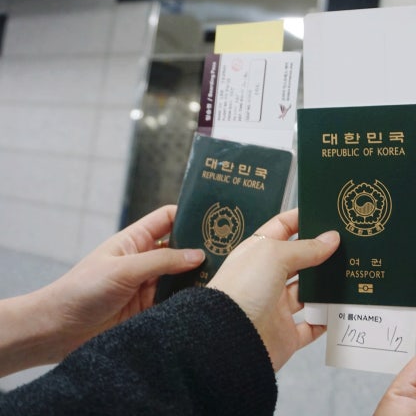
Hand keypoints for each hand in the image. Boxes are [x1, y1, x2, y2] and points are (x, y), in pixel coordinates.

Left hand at [0, 205, 205, 375]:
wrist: (58, 331)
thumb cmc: (81, 291)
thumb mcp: (124, 269)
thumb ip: (163, 261)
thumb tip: (198, 254)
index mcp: (135, 240)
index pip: (168, 218)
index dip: (190, 214)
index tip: (215, 216)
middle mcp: (145, 260)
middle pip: (182, 247)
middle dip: (202, 247)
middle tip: (229, 248)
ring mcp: (149, 285)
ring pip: (183, 276)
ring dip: (198, 276)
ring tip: (224, 275)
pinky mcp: (150, 309)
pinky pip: (177, 300)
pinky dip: (190, 299)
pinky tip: (206, 299)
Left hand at [207, 208, 339, 371]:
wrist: (229, 339)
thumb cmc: (243, 287)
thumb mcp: (274, 255)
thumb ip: (306, 247)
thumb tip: (332, 239)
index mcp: (258, 254)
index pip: (281, 229)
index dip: (301, 219)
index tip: (325, 212)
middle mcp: (267, 278)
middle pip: (300, 261)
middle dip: (321, 253)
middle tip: (348, 243)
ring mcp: (278, 308)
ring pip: (309, 294)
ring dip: (327, 286)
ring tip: (352, 273)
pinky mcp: (287, 334)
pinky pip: (313, 326)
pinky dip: (327, 320)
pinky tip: (342, 308)